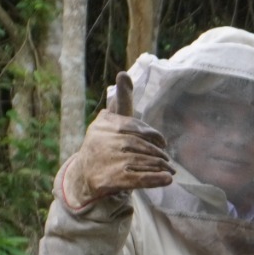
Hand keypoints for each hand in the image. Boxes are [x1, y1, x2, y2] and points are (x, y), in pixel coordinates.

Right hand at [59, 73, 174, 211]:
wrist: (83, 175)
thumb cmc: (105, 143)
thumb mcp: (111, 120)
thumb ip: (121, 100)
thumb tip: (123, 74)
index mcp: (105, 124)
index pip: (136, 126)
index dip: (153, 135)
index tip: (163, 143)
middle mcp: (103, 140)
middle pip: (140, 145)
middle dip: (158, 153)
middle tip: (168, 161)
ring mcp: (106, 160)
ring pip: (141, 161)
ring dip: (160, 166)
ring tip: (170, 171)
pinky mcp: (109, 179)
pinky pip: (138, 178)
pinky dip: (155, 179)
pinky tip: (167, 180)